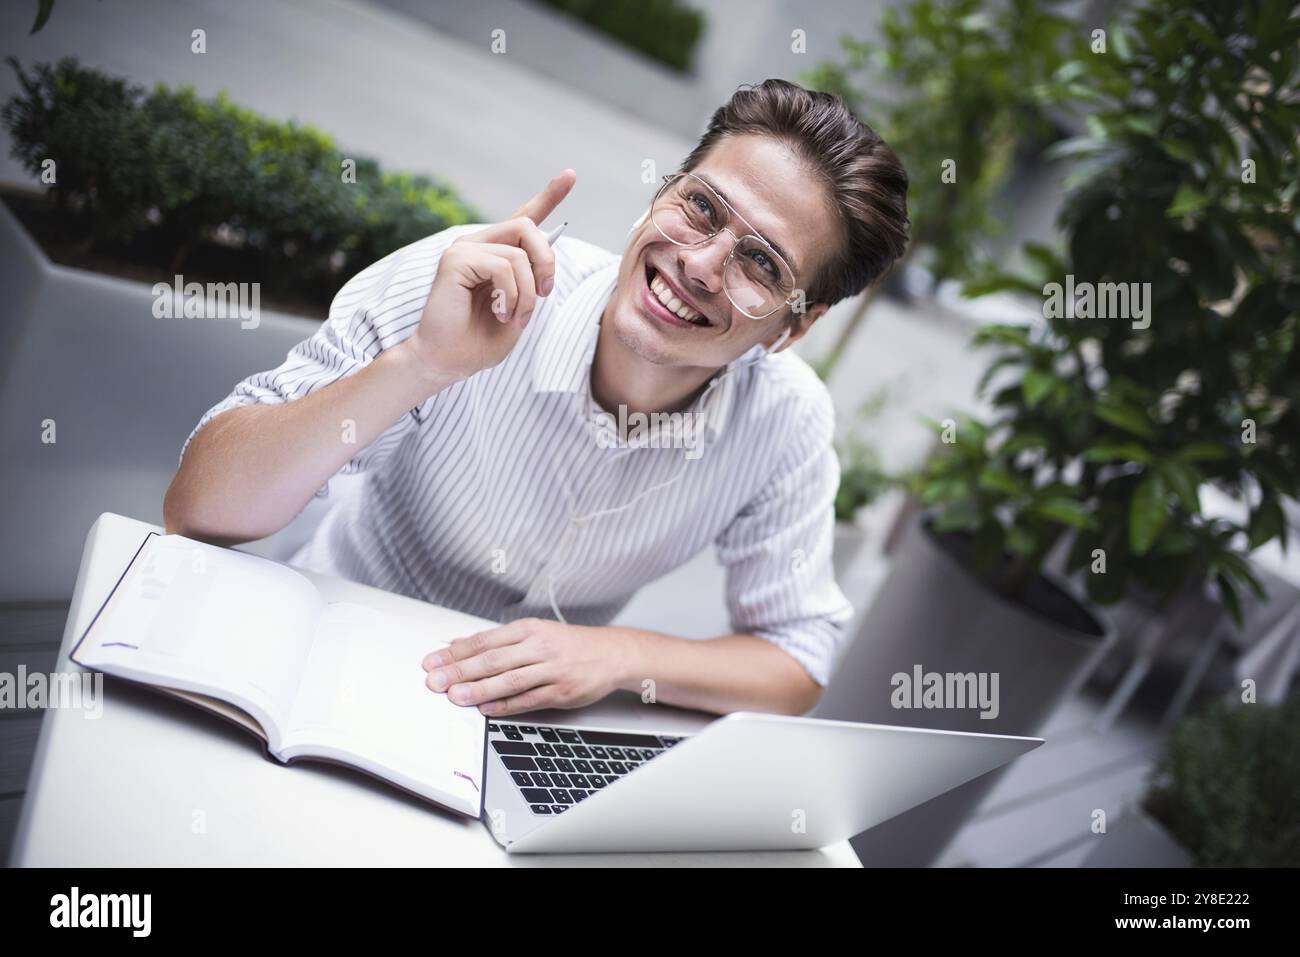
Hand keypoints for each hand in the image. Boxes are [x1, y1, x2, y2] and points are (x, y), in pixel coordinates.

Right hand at [406, 170, 575, 381]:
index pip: (524, 217)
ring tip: (515, 316)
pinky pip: (502, 266)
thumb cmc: (480, 341)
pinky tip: (501, 312)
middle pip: (527, 227)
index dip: (549, 196)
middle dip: (546, 261)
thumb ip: (530, 281)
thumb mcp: (519, 308)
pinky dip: (511, 294)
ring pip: (518, 253)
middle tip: (544, 293)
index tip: (570, 174)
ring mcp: (465, 249)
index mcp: (496, 254)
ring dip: (527, 292)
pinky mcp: (455, 260)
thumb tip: (543, 261)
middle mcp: (479, 244)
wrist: (448, 362)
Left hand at [421, 617, 625, 716]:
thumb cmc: (568, 644)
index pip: (484, 641)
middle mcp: (539, 647)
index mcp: (528, 629)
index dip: (455, 652)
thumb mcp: (534, 632)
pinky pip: (528, 700)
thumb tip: (459, 645)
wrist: (611, 654)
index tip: (433, 661)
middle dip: (459, 671)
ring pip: (508, 680)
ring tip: (455, 697)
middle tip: (435, 680)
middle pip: (492, 660)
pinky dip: (505, 706)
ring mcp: (551, 670)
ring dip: (478, 690)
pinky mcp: (561, 692)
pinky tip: (486, 710)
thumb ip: (497, 641)